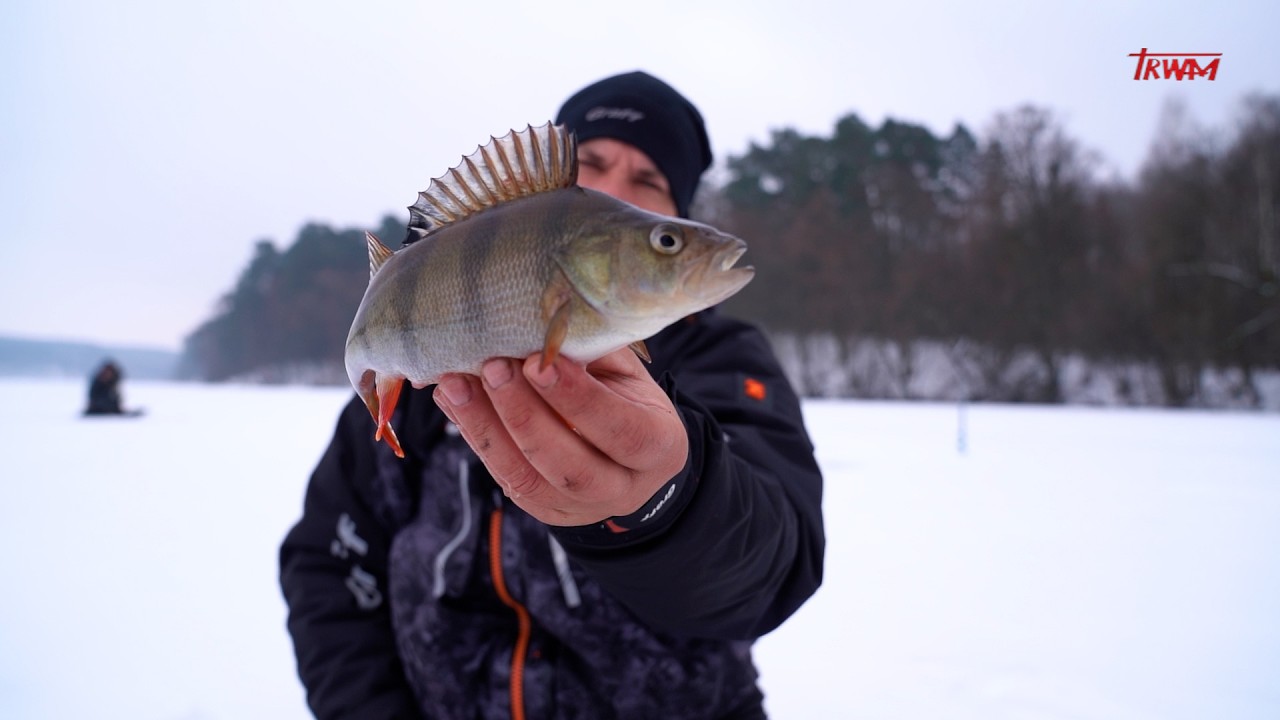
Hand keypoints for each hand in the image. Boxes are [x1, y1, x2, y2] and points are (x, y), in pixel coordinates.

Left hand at [432, 348, 688, 526]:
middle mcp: (624, 487)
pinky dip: (476, 437)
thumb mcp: (626, 373)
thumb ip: (592, 354)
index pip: (621, 429)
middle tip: (492, 367)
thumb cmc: (628, 399)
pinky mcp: (545, 510)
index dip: (577, 398)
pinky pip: (506, 479)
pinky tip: (454, 403)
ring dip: (487, 429)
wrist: (633, 455)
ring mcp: (581, 507)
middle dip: (525, 415)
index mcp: (658, 446)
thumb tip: (536, 324)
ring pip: (529, 480)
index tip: (537, 361)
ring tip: (456, 385)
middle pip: (570, 465)